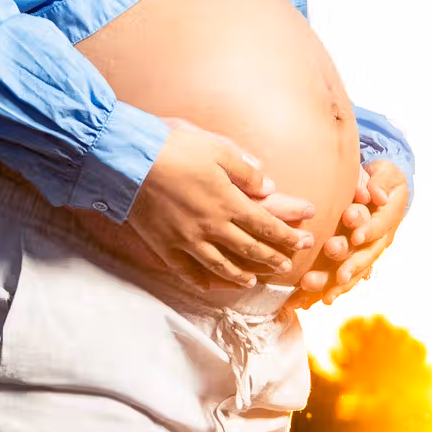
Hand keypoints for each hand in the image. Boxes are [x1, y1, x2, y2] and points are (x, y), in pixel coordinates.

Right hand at [125, 119, 316, 289]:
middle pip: (249, 249)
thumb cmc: (174, 147)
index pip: (265, 224)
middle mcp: (211, 226)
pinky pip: (186, 270)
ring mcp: (187, 240)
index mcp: (227, 201)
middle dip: (272, 258)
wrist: (128, 160)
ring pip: (221, 265)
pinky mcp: (164, 246)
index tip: (304, 242)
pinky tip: (209, 285)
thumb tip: (269, 187)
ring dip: (241, 275)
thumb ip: (245, 170)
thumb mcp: (217, 148)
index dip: (287, 235)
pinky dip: (201, 280)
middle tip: (288, 267)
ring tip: (253, 281)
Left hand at [284, 160, 408, 311]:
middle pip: (364, 256)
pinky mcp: (348, 261)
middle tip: (337, 269)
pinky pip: (335, 279)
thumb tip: (376, 193)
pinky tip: (301, 301)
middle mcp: (375, 242)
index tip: (357, 234)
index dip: (368, 230)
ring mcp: (362, 254)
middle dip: (350, 263)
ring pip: (349, 272)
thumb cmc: (381, 181)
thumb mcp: (386, 175)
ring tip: (310, 285)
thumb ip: (381, 182)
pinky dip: (320, 290)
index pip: (378, 227)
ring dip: (331, 282)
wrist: (381, 192)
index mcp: (387, 221)